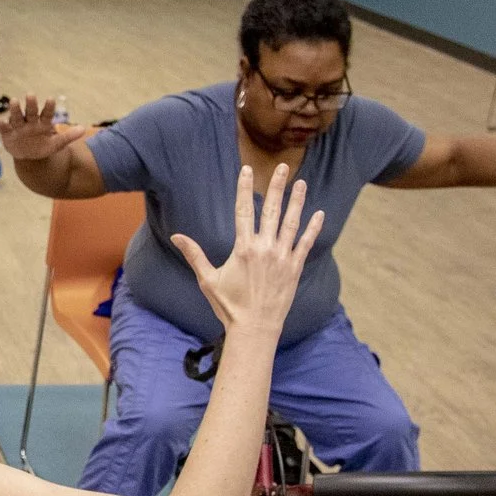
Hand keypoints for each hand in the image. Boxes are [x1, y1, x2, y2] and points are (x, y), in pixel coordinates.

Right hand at [0, 96, 93, 160]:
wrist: (28, 156)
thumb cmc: (42, 146)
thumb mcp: (56, 144)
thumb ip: (68, 137)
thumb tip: (83, 129)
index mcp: (43, 123)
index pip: (46, 113)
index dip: (48, 107)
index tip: (50, 99)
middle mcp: (30, 121)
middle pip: (31, 112)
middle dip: (30, 104)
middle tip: (31, 94)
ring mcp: (18, 127)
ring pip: (17, 116)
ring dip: (15, 109)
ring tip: (14, 101)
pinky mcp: (8, 134)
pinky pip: (4, 128)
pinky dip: (1, 124)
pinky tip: (0, 120)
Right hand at [173, 165, 319, 337]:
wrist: (255, 327)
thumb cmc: (229, 305)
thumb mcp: (207, 280)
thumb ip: (194, 255)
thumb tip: (177, 236)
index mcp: (243, 248)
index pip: (243, 211)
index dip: (245, 188)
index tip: (247, 170)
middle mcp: (265, 248)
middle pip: (272, 210)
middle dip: (277, 187)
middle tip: (283, 168)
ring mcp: (283, 257)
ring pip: (291, 223)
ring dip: (297, 201)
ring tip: (301, 183)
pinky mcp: (295, 268)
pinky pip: (305, 243)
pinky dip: (313, 228)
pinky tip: (319, 214)